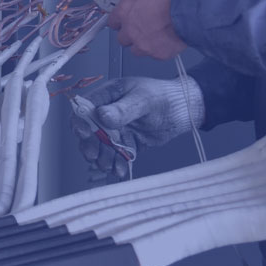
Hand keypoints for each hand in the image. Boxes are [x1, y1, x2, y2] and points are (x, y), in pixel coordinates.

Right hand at [69, 75, 205, 180]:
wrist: (185, 110)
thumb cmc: (165, 97)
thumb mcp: (143, 100)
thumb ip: (122, 109)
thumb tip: (102, 116)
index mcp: (108, 95)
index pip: (85, 108)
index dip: (80, 122)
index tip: (84, 134)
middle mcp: (109, 113)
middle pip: (89, 131)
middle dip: (90, 145)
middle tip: (95, 156)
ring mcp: (117, 129)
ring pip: (101, 146)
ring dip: (102, 157)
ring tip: (109, 166)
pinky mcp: (127, 142)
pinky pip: (117, 155)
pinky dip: (116, 164)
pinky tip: (120, 170)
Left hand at [108, 0, 187, 60]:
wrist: (189, 7)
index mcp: (124, 11)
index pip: (112, 21)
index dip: (120, 20)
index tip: (125, 20)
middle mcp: (130, 30)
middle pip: (122, 39)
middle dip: (131, 33)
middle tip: (143, 27)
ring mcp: (143, 44)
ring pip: (136, 50)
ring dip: (143, 44)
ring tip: (155, 35)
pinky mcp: (158, 54)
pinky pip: (155, 54)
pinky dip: (160, 49)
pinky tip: (167, 40)